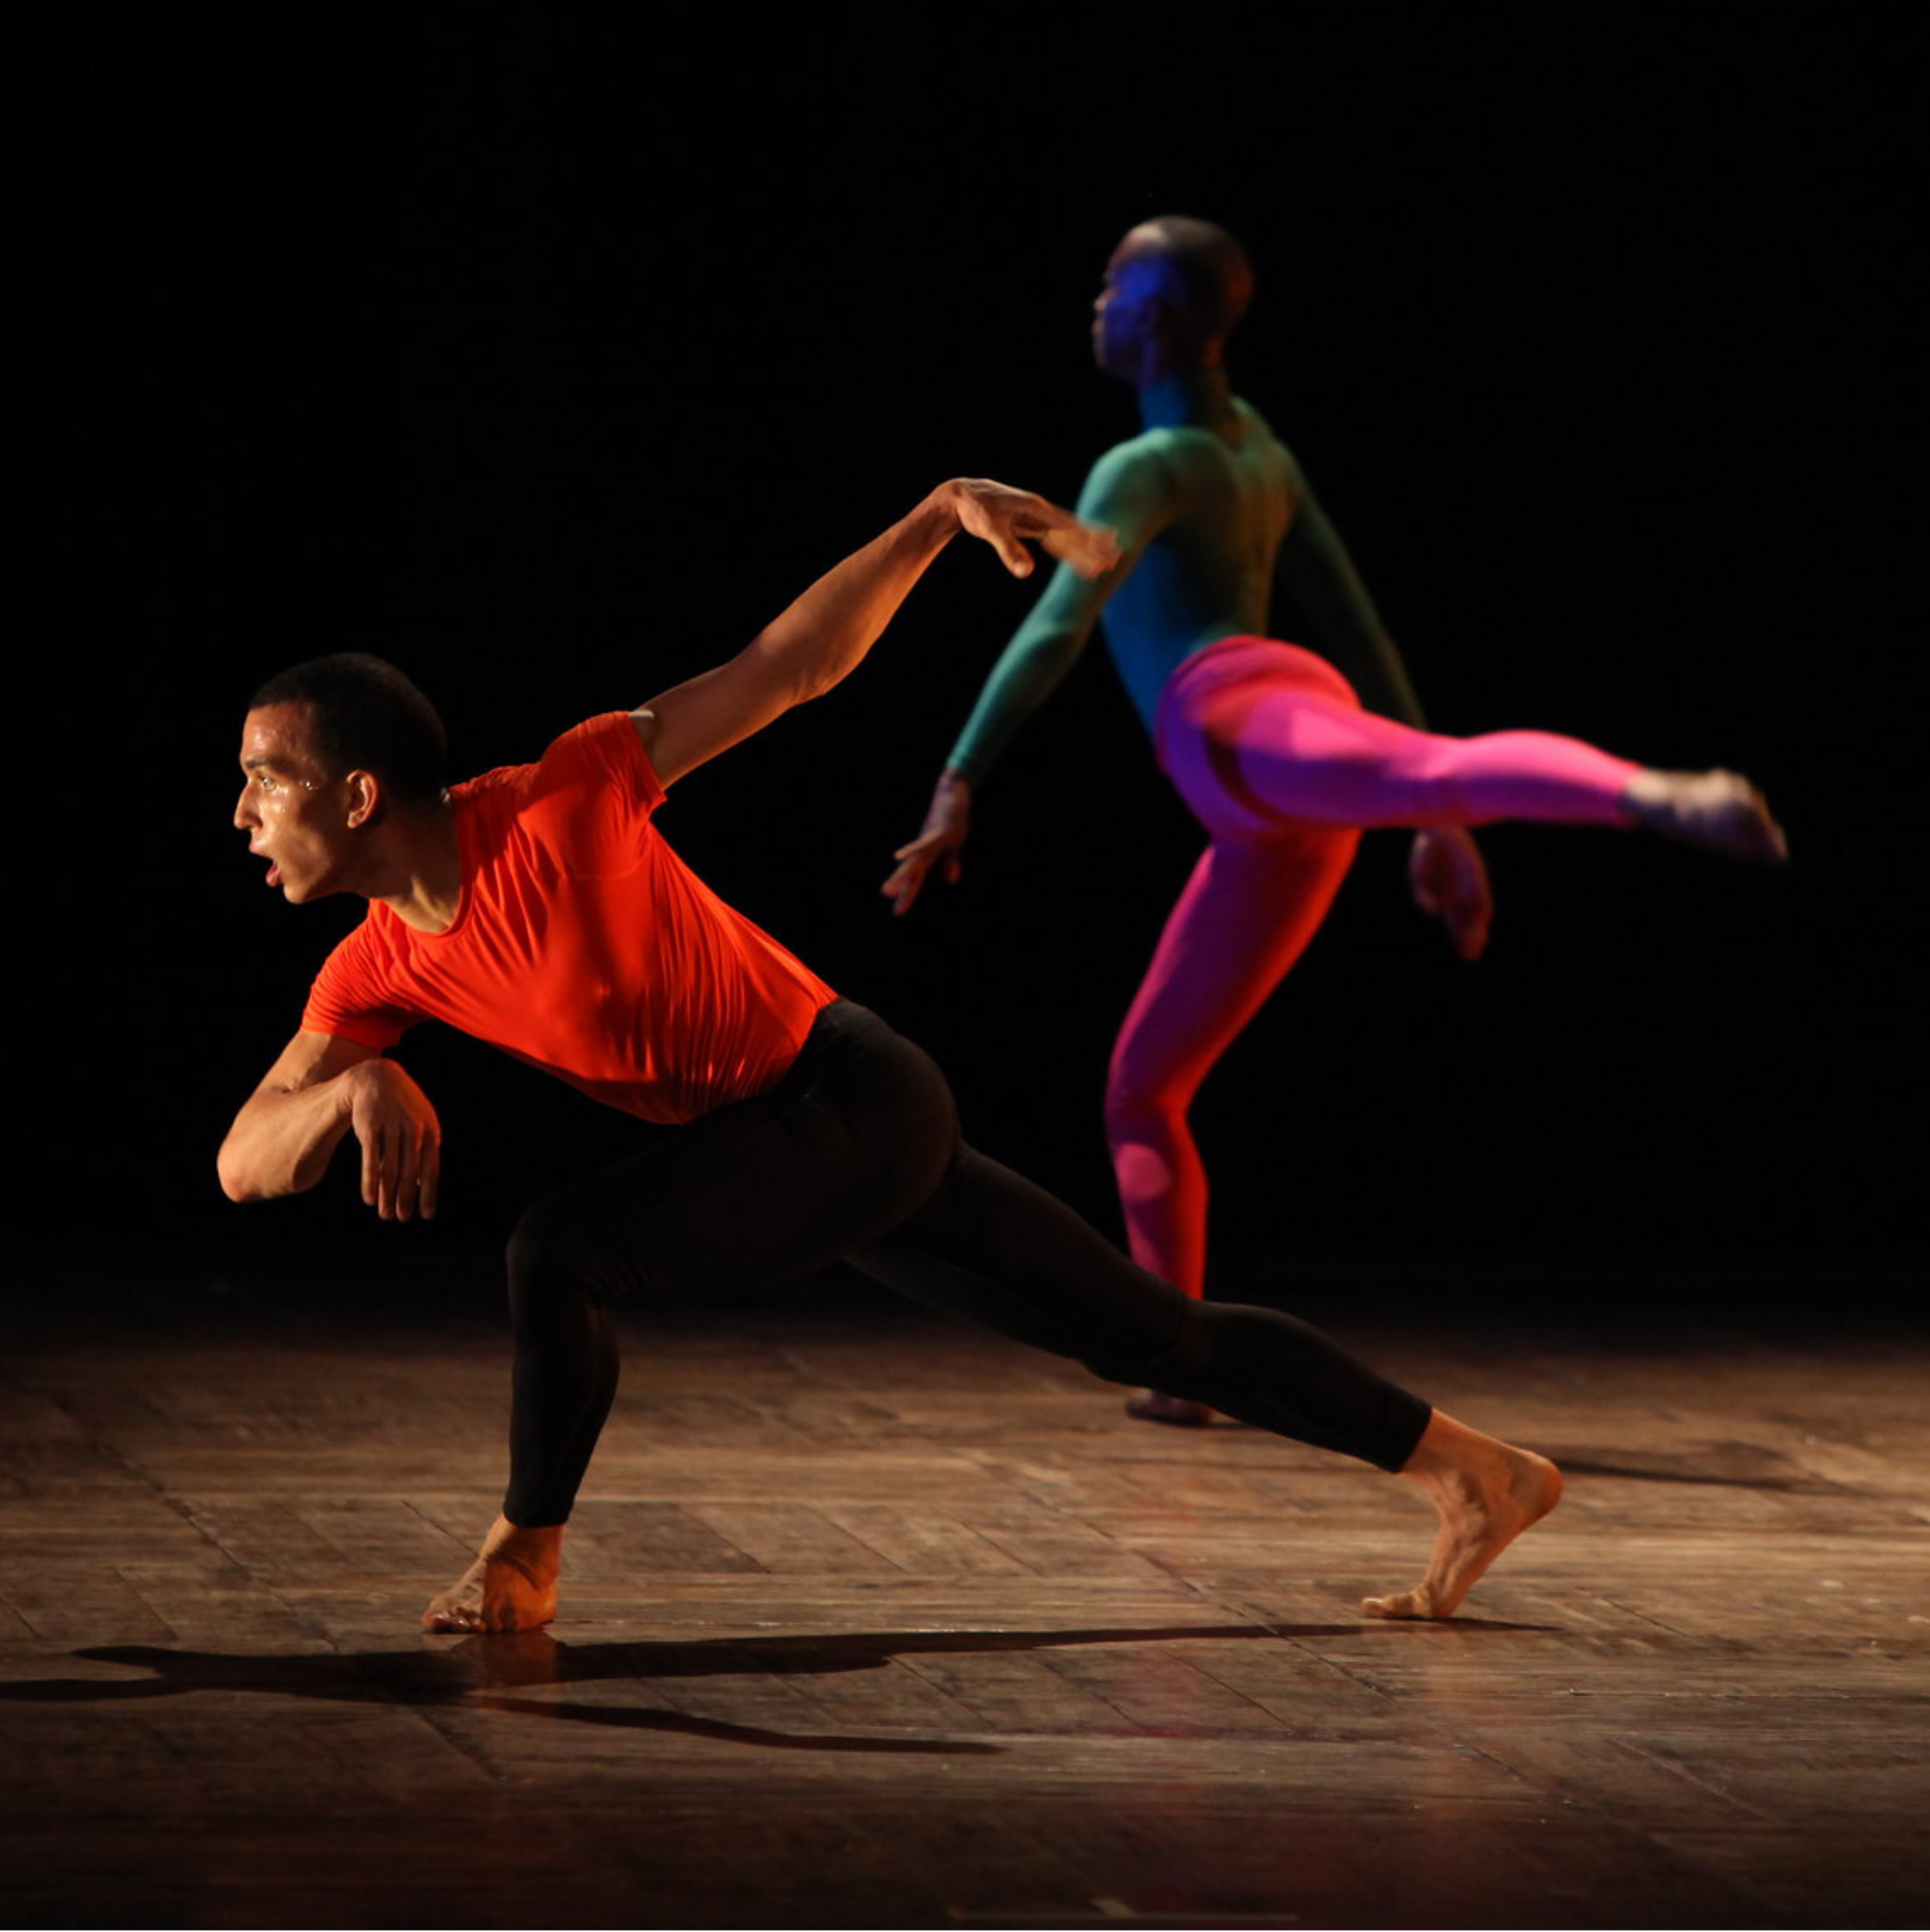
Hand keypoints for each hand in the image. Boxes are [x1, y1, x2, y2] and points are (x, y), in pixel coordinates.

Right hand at [346, 1058, 441, 1220]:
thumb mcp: (419, 1125)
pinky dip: (370, 1181)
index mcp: (431, 1132)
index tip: (426, 1216)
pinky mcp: (370, 1127)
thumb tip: (422, 1184)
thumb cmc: (401, 1108)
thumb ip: (423, 1152)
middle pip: (411, 1173)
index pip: (431, 1170)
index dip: (428, 1194)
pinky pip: (371, 1159)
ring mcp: (392, 1128)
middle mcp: (414, 1130)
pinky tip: (369, 1199)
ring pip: (390, 1169)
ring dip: (387, 1195)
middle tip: (403, 1219)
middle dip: (407, 1199)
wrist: (376, 1079)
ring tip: (385, 1215)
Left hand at [883, 771, 971, 914]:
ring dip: (900, 876)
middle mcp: (924, 849)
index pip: (916, 878)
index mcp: (927, 854)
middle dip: (901, 889)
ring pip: (914, 862)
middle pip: (911, 873)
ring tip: (888, 890)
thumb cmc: (952, 818)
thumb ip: (951, 862)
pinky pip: (923, 845)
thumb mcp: (953, 844)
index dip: (907, 895)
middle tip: (889, 903)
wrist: (953, 795)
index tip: (898, 911)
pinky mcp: (938, 833)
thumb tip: (951, 880)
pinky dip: (911, 851)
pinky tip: (898, 857)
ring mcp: (930, 841)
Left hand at [947, 479, 1118, 580]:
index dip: (1088, 539)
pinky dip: (1067, 551)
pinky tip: (1079, 560)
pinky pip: (1054, 540)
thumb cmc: (975, 509)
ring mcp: (1036, 519)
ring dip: (1084, 551)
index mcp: (1036, 509)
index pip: (1068, 527)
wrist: (961, 495)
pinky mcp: (1030, 526)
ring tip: (1104, 564)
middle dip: (1093, 548)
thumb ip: (1009, 551)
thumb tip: (1027, 572)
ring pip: (1066, 538)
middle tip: (1115, 559)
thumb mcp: (990, 529)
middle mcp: (1041, 513)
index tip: (1106, 547)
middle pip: (1073, 533)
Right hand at [1409, 827, 1492, 961]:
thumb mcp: (1418, 877)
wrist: (1437, 828)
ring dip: (1478, 927)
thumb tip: (1433, 912)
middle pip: (1469, 924)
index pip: (1455, 926)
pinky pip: (1482, 892)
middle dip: (1470, 940)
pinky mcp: (1477, 873)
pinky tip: (1484, 917)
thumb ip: (1423, 897)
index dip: (1458, 941)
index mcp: (1446, 899)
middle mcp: (1461, 895)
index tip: (1461, 956)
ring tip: (1477, 942)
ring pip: (1478, 912)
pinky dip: (1483, 905)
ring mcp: (1470, 885)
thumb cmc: (1425, 852)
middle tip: (1470, 956)